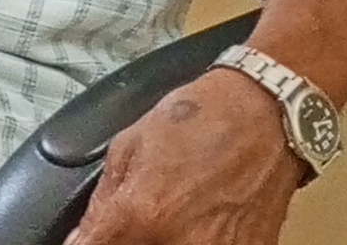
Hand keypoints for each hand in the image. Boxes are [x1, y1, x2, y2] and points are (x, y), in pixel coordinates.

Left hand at [68, 69, 302, 244]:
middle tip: (137, 222)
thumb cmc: (200, 120)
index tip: (93, 237)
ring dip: (164, 240)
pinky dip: (197, 241)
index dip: (88, 243)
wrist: (267, 115)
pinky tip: (200, 224)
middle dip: (128, 240)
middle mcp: (181, 244)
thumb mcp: (128, 147)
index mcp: (143, 215)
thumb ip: (101, 204)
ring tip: (173, 217)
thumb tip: (79, 240)